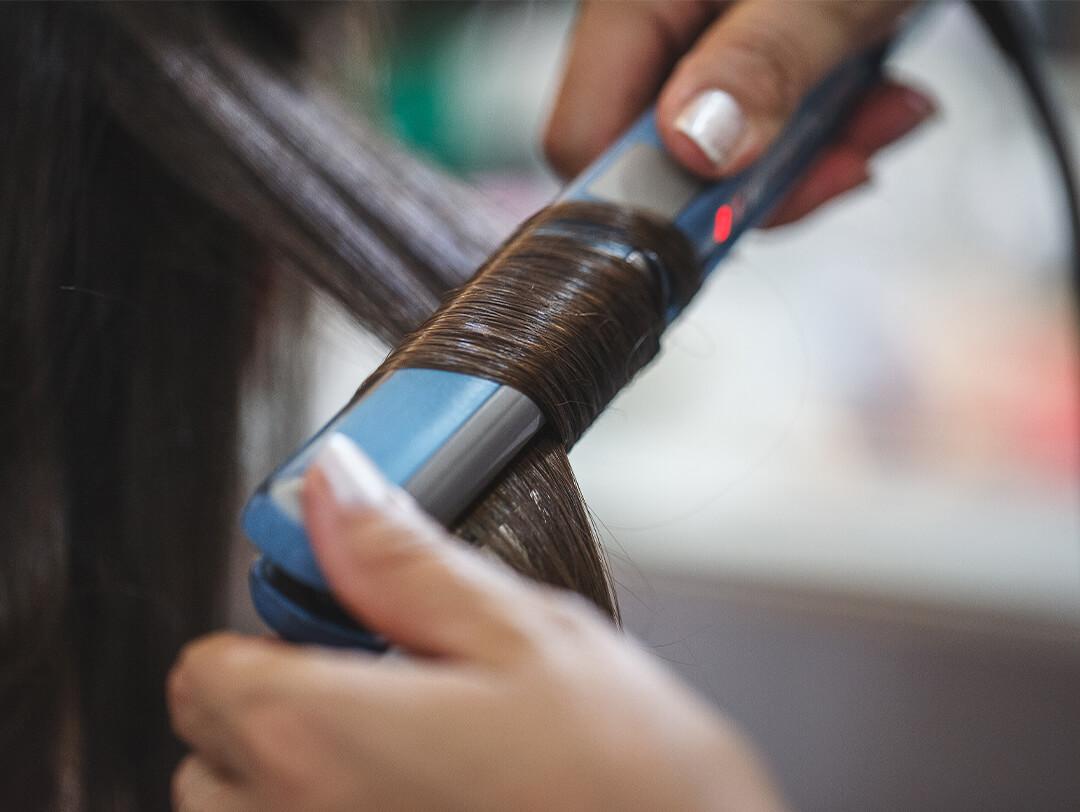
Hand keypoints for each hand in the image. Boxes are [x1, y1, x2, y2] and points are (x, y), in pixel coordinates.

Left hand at [168, 434, 786, 810]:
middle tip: (378, 682)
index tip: (334, 621)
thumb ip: (401, 562)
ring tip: (402, 749)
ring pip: (240, 811)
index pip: (206, 671)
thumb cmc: (624, 774)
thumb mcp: (521, 634)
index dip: (268, 630)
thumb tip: (330, 486)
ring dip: (289, 771)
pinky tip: (423, 794)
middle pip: (211, 747)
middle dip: (274, 701)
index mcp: (321, 740)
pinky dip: (325, 810)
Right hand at [544, 0, 932, 224]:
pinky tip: (881, 100)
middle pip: (664, 158)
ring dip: (813, 157)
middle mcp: (658, 24)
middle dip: (757, 180)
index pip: (585, 137)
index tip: (725, 217)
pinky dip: (831, 129)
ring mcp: (708, 43)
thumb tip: (696, 147)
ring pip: (727, 153)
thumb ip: (761, 63)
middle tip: (836, 165)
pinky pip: (771, 125)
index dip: (647, 198)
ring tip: (881, 116)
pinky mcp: (755, 53)